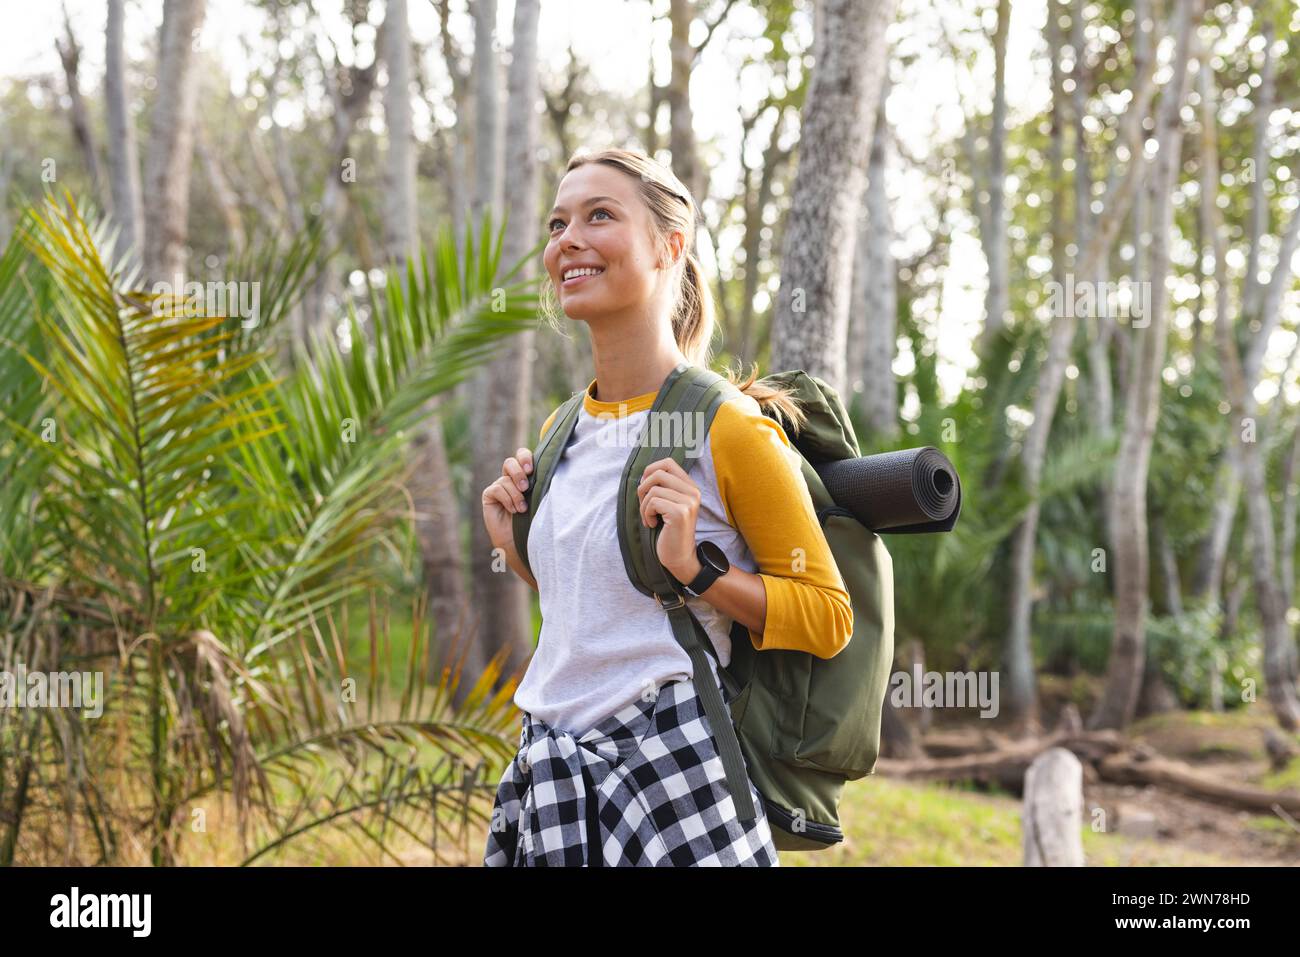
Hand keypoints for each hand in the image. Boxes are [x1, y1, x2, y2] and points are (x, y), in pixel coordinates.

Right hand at [481, 447, 533, 553]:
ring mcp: (499, 486)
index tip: (531, 470)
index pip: (522, 456)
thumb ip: (540, 484)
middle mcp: (510, 479)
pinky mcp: (489, 495)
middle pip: (510, 462)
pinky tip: (513, 511)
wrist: (520, 541)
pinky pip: (497, 489)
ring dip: (516, 494)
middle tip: (525, 487)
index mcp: (524, 476)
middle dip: (518, 472)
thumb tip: (549, 469)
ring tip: (522, 509)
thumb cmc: (533, 521)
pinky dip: (507, 499)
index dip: (525, 457)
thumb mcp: (539, 499)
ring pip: (505, 479)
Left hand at [636, 457, 701, 582]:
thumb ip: (662, 487)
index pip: (668, 463)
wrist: (679, 556)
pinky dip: (646, 514)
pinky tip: (653, 524)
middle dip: (643, 488)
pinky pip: (653, 502)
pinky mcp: (680, 513)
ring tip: (649, 518)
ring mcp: (688, 502)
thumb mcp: (668, 504)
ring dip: (644, 505)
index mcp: (691, 487)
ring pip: (653, 489)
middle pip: (658, 473)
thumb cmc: (669, 530)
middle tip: (644, 505)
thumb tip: (644, 474)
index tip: (645, 487)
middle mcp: (693, 492)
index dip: (650, 470)